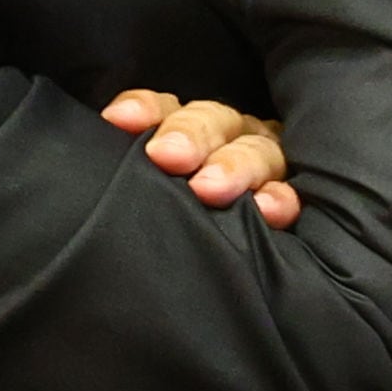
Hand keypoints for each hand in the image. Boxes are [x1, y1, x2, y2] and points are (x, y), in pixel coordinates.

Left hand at [100, 88, 299, 227]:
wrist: (239, 281)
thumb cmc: (177, 219)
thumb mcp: (154, 189)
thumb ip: (132, 177)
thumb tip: (98, 148)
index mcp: (192, 129)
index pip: (165, 109)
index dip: (145, 110)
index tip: (118, 120)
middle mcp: (231, 137)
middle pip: (213, 122)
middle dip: (190, 136)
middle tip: (167, 156)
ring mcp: (268, 162)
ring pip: (257, 151)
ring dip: (235, 166)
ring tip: (210, 189)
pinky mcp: (294, 196)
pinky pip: (293, 194)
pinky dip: (281, 199)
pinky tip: (269, 210)